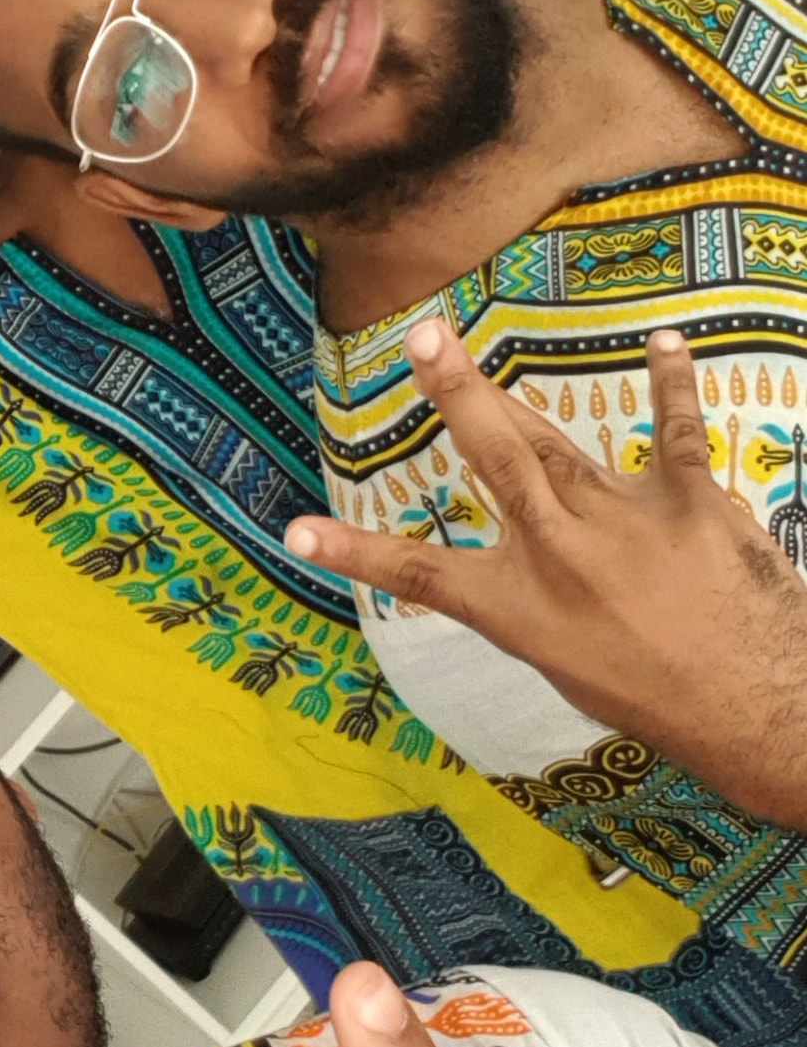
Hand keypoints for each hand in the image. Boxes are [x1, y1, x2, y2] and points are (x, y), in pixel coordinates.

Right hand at [284, 323, 806, 829]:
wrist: (750, 706)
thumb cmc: (655, 698)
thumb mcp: (565, 665)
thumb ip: (536, 601)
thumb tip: (523, 558)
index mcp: (521, 608)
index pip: (419, 576)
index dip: (353, 553)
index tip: (295, 531)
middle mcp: (560, 555)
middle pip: (492, 463)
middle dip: (450, 398)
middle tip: (415, 340)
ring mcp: (623, 520)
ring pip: (551, 442)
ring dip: (499, 391)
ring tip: (450, 341)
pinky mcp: (688, 502)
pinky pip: (674, 430)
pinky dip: (671, 382)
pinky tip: (665, 340)